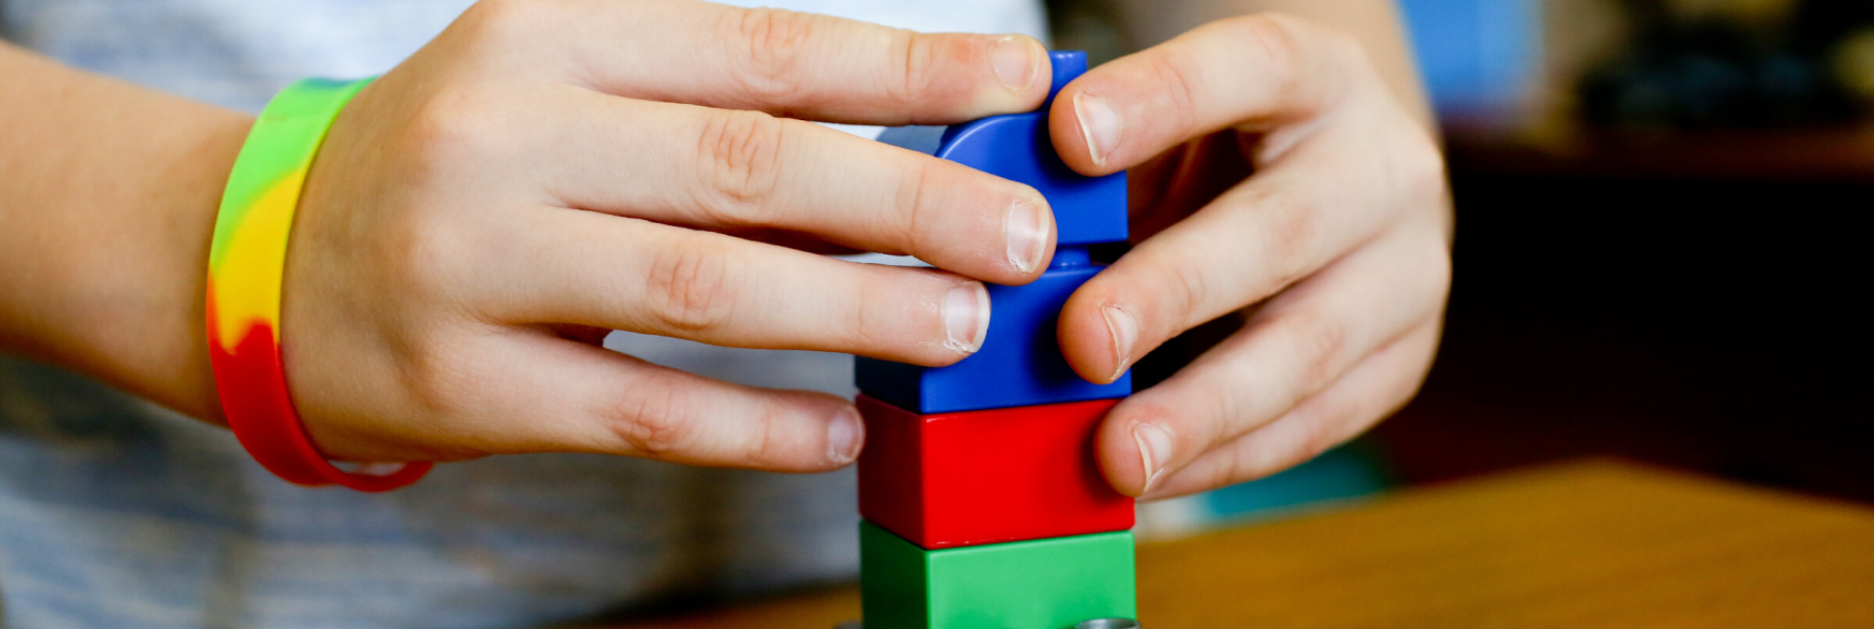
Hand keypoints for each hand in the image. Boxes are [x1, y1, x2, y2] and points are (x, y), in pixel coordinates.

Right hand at [282, 0, 1058, 468]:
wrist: (262, 257)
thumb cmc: (464, 162)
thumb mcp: (563, 88)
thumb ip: (709, 104)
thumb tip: (905, 137)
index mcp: (548, 37)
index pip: (760, 49)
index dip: (903, 70)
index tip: (1019, 84)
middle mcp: (505, 135)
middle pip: (748, 165)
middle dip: (908, 200)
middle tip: (1023, 235)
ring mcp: (473, 263)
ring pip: (702, 288)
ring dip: (853, 311)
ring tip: (962, 326)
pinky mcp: (461, 384)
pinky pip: (639, 410)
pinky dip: (754, 426)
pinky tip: (842, 430)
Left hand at [1049, 14, 1452, 497]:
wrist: (1339, 177)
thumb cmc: (1225, 150)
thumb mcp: (1169, 124)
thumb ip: (1097, 162)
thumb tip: (998, 228)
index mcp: (1316, 74)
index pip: (1249, 67)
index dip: (1161, 99)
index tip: (1066, 135)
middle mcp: (1380, 165)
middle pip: (1284, 227)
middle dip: (1175, 292)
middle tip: (1082, 343)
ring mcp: (1408, 269)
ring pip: (1310, 346)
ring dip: (1204, 410)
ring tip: (1119, 453)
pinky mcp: (1402, 359)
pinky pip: (1315, 422)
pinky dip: (1225, 458)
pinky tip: (1154, 478)